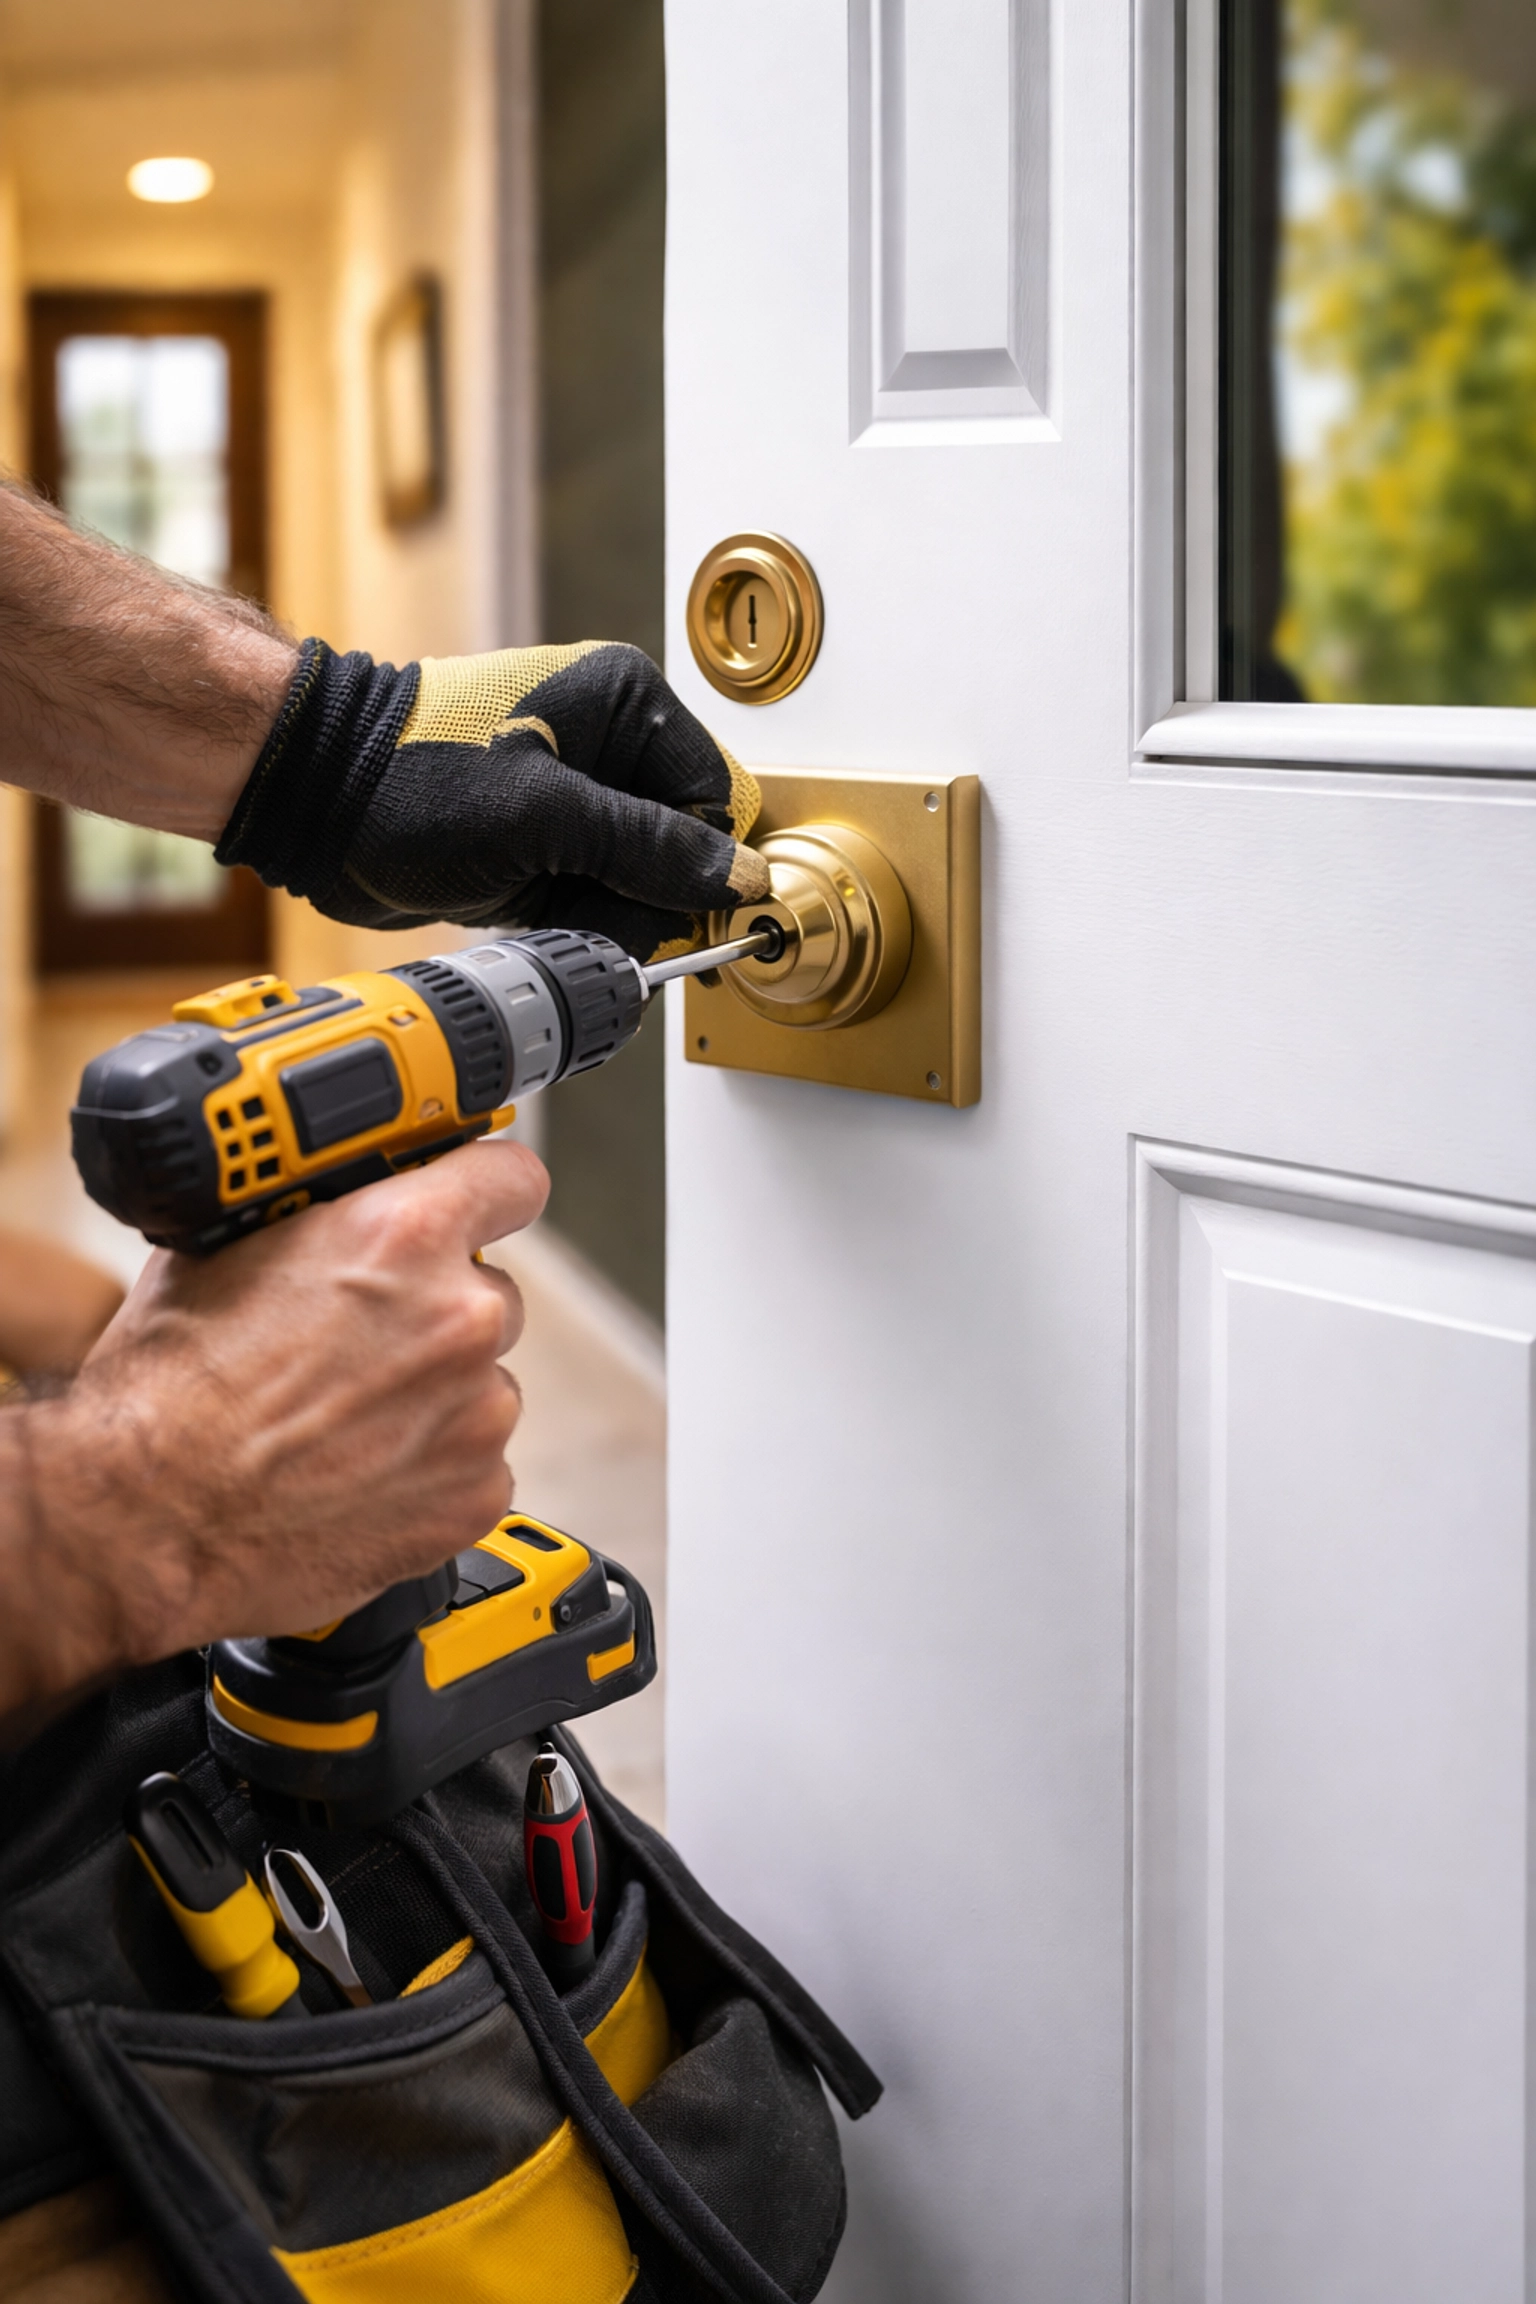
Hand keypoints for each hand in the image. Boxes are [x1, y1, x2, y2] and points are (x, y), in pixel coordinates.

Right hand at [0, 1140, 547, 1737]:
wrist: (144, 1519)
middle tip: (365, 1345)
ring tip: (347, 1423)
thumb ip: (319, 1215)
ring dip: (436, 1396)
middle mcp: (460, 1318)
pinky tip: (359, 1475)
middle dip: (440, 1313)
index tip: (480, 1208)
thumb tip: (340, 1198)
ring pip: (484, 1385)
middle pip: (492, 1295)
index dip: (489, 1194)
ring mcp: (478, 1413)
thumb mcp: (226, 1247)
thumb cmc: (166, 1391)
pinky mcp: (476, 1496)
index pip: (512, 1180)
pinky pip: (477, 1464)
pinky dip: (432, 1470)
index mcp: (406, 1234)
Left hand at [216, 638, 771, 957]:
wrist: (312, 801)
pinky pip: (597, 896)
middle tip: (595, 920)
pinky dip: (578, 925)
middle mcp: (610, 742)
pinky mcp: (548, 842)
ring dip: (609, 918)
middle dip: (646, 899)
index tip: (680, 912)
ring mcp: (577, 795)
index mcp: (625, 701)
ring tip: (551, 920)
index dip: (703, 864)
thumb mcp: (541, 817)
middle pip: (682, 847)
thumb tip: (735, 875)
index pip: (714, 797)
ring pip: (641, 882)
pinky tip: (539, 925)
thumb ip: (647, 847)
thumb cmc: (403, 779)